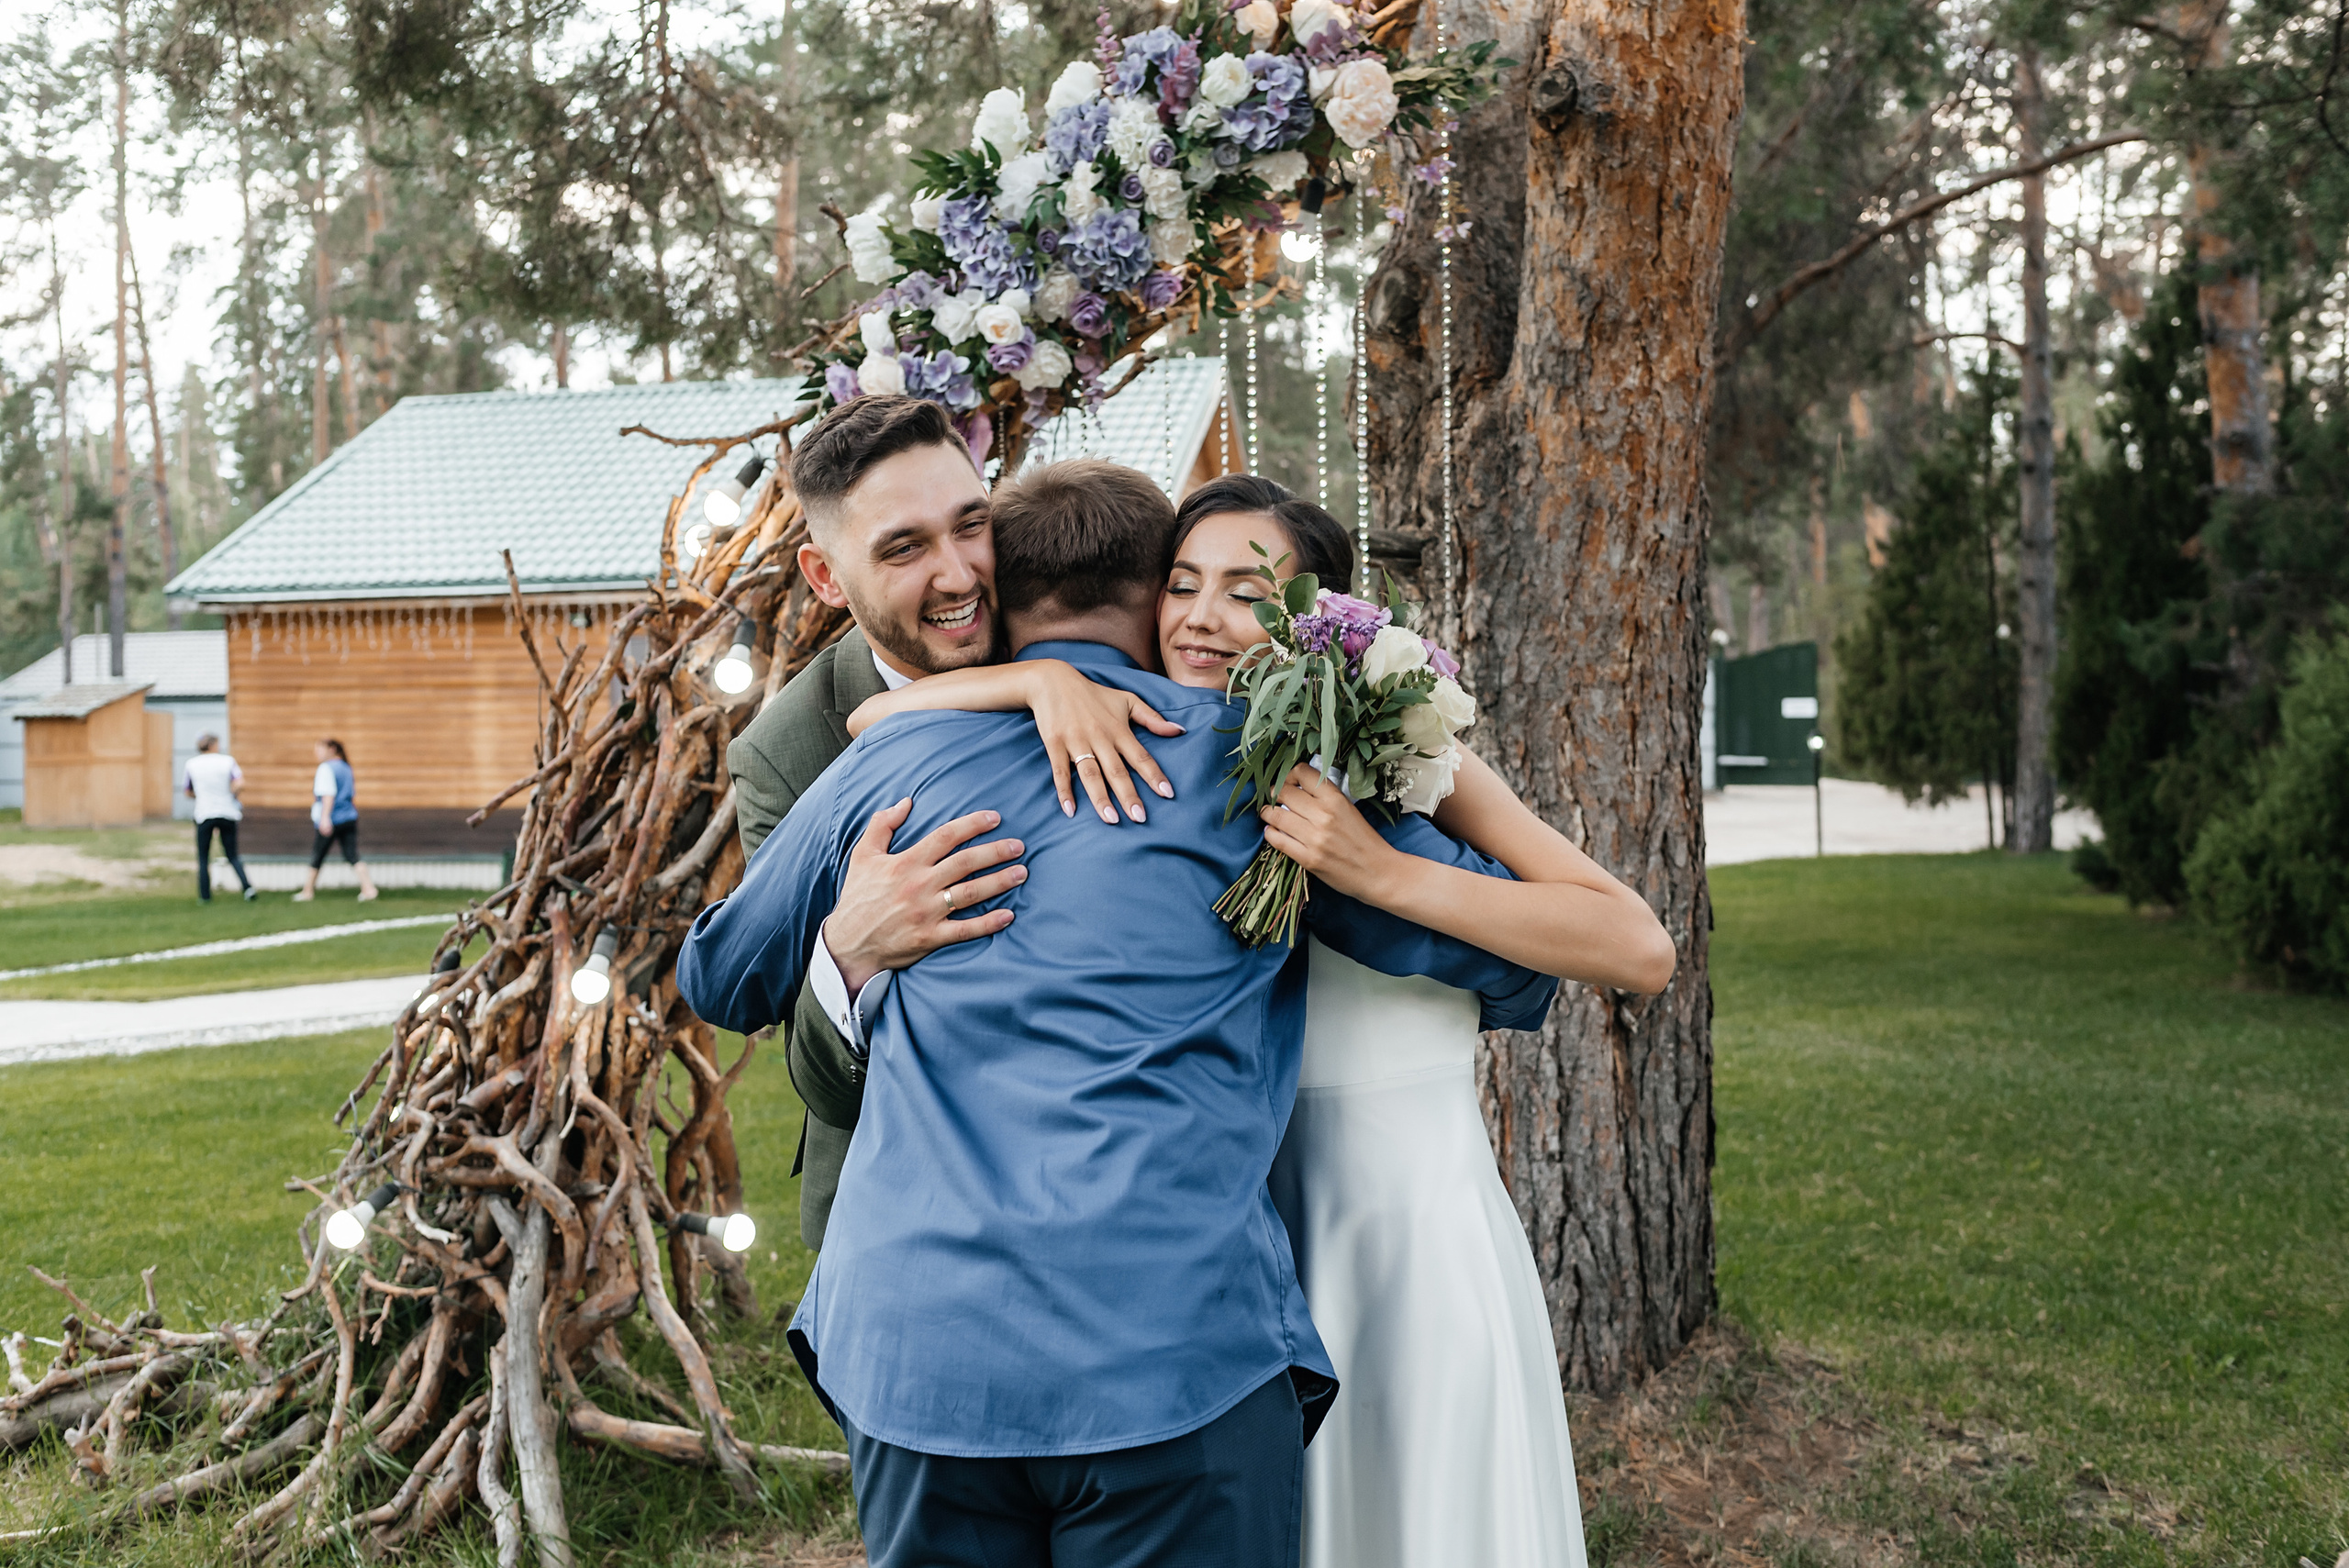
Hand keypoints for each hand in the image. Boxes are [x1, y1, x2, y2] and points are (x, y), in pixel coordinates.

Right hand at [823, 798, 1027, 990]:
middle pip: (965, 862)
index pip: (945, 836)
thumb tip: (906, 802)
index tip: (995, 818)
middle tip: (1019, 846)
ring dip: (999, 882)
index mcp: (905, 862)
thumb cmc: (858, 896)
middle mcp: (919, 885)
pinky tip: (1009, 914)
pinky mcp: (930, 938)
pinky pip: (965, 929)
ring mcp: (926, 912)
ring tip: (1021, 873)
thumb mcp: (862, 855)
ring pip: (970, 893)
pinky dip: (988, 923)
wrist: (848, 942)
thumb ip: (882, 824)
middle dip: (995, 852)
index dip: (972, 824)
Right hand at [1025, 660, 1183, 824]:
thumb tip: (1179, 730)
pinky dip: (1064, 790)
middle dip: (1129, 795)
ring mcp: (1076, 741)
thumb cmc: (1094, 694)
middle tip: (1140, 818)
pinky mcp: (1055, 744)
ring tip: (1111, 819)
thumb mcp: (1127, 700)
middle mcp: (1099, 737)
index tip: (1168, 794)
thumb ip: (1152, 718)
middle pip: (1116, 771)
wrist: (1053, 681)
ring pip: (1090, 774)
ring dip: (1100, 798)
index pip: (1141, 756)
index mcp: (1118, 730)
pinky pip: (1060, 771)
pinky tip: (1070, 810)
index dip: (1154, 775)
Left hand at [1258, 765, 1407, 901]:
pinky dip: (1271, 833)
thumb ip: (1325, 797)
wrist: (1378, 872)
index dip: (1289, 774)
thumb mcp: (1349, 809)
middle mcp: (1323, 815)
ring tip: (1269, 814)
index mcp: (1335, 799)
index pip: (1302, 772)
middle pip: (1283, 792)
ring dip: (1268, 813)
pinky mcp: (1308, 859)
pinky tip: (1274, 831)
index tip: (1287, 782)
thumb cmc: (1364, 840)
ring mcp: (1314, 838)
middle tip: (1273, 798)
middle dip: (1273, 793)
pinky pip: (1277, 840)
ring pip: (1276, 815)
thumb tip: (1296, 787)